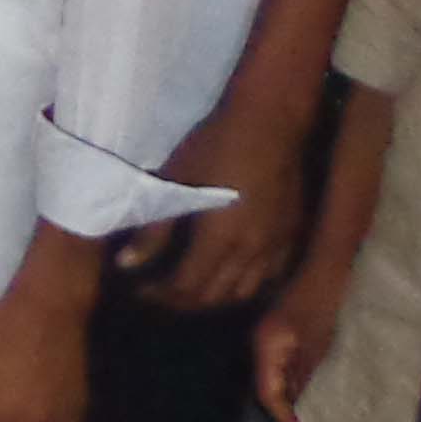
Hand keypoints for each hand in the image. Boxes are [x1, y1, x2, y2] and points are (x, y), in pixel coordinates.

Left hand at [131, 98, 308, 312]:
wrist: (272, 121)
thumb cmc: (216, 145)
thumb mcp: (176, 181)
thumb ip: (154, 229)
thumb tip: (127, 264)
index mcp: (221, 240)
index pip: (186, 287)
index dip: (159, 294)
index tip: (139, 290)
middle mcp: (253, 252)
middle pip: (215, 296)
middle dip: (182, 301)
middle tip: (158, 292)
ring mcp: (278, 246)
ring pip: (244, 292)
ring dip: (214, 298)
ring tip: (188, 289)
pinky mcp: (293, 236)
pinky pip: (269, 277)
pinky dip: (245, 285)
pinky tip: (228, 276)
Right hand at [254, 274, 346, 421]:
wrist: (330, 262)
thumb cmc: (328, 299)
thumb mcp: (321, 342)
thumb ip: (307, 377)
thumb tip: (303, 413)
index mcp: (268, 348)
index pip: (270, 397)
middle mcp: (264, 346)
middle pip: (269, 389)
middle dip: (291, 415)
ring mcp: (273, 339)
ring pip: (279, 379)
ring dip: (297, 400)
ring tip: (321, 417)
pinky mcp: (286, 335)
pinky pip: (288, 367)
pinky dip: (302, 384)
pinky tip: (320, 390)